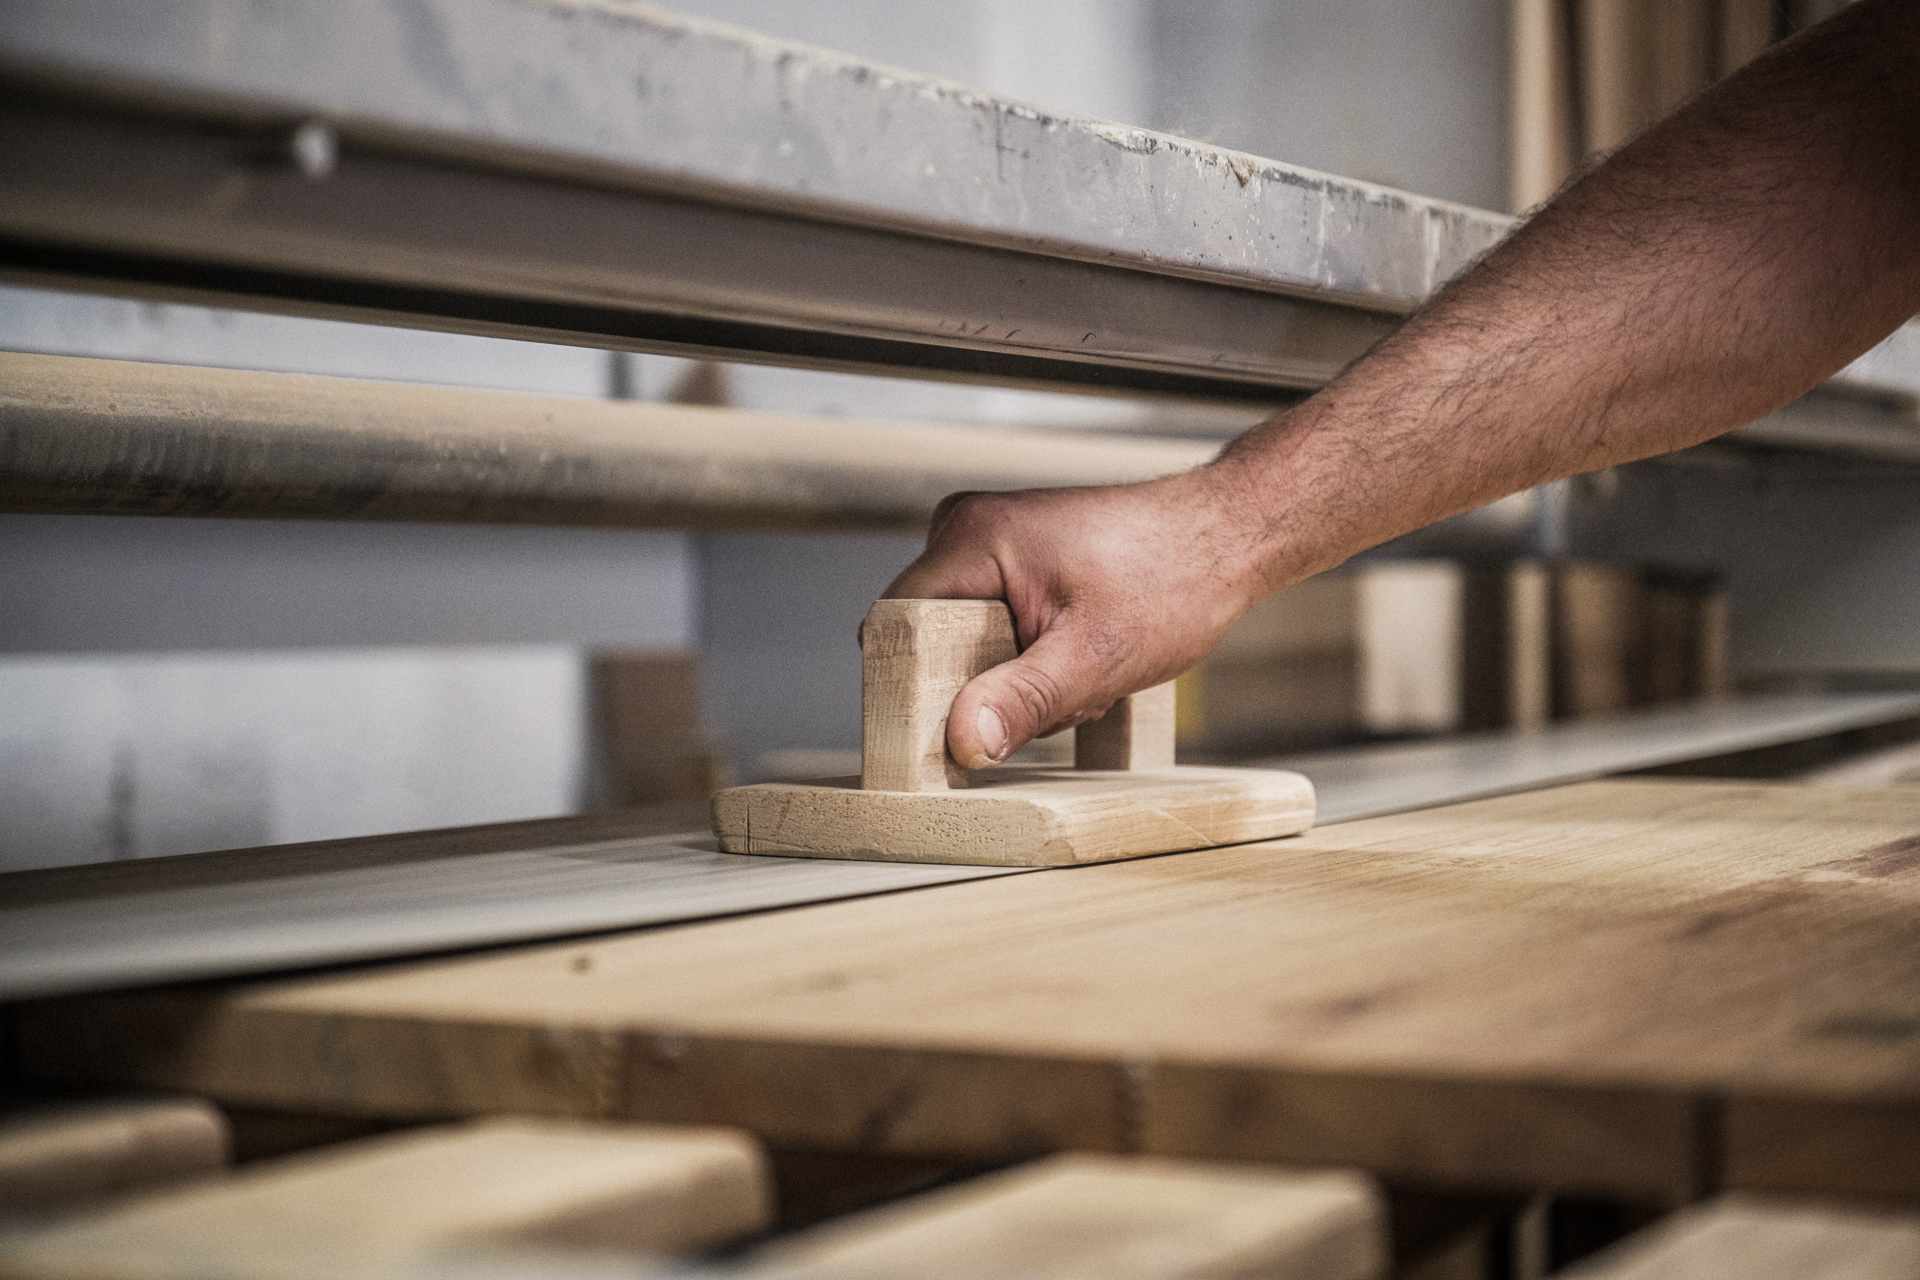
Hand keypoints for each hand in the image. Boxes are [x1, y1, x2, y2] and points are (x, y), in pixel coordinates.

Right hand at [883, 464, 1275, 768]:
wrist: (1229, 537)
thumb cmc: (1176, 574)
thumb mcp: (1096, 656)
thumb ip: (1023, 698)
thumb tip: (964, 738)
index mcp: (974, 537)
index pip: (897, 627)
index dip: (917, 688)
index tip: (956, 727)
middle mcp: (970, 532)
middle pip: (936, 645)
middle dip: (993, 686)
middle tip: (1058, 682)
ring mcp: (992, 548)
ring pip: (971, 649)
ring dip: (1024, 679)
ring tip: (1083, 664)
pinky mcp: (1016, 568)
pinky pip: (998, 636)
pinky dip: (1038, 661)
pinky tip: (1083, 654)